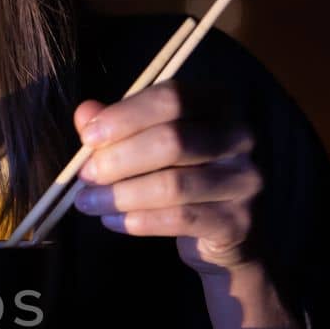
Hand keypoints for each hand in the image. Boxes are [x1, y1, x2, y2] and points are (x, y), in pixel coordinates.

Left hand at [70, 81, 260, 274]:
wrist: (224, 231)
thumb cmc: (182, 174)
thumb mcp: (149, 142)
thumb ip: (119, 125)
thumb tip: (84, 114)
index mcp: (219, 103)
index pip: (172, 98)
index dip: (125, 116)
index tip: (88, 138)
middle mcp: (240, 136)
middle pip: (172, 141)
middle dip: (118, 159)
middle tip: (85, 176)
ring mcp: (244, 179)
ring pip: (172, 185)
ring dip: (120, 195)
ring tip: (87, 202)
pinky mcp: (237, 221)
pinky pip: (179, 219)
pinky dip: (137, 221)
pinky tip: (111, 221)